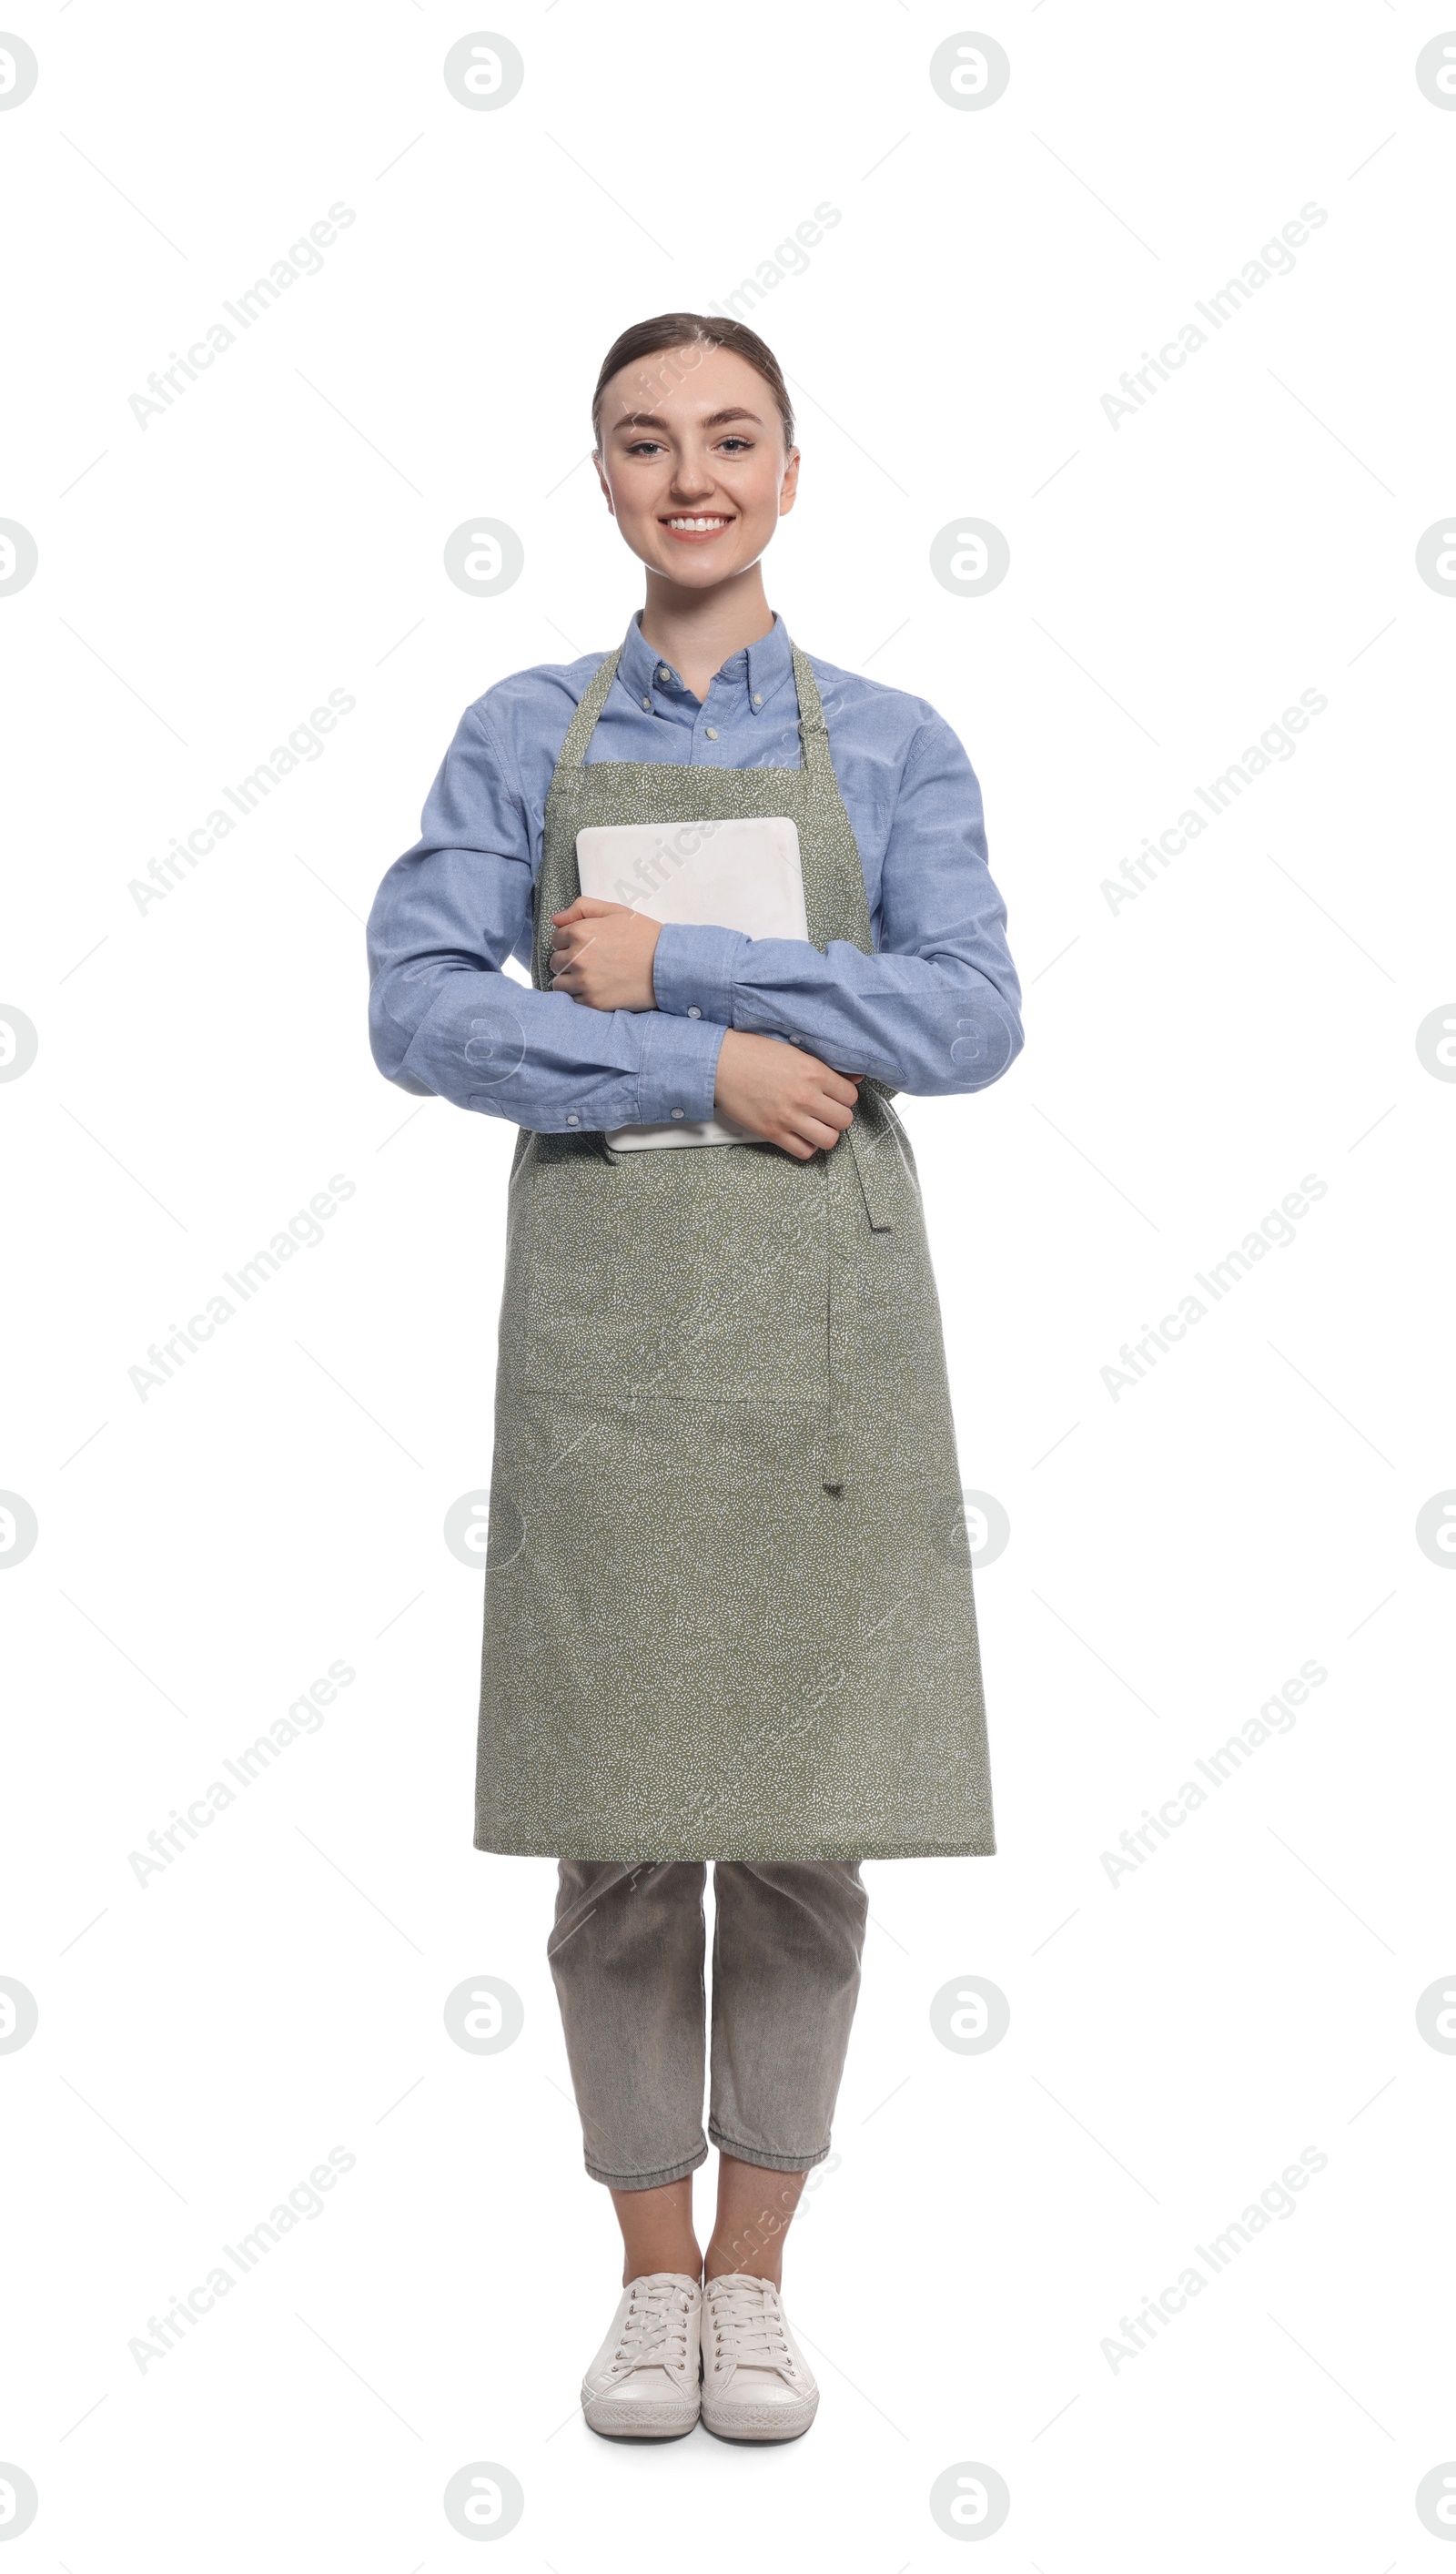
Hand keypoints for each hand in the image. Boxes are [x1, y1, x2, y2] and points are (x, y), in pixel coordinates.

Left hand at [548, 897, 660, 1010]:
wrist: (668, 965)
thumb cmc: (644, 936)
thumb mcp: (616, 911)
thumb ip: (582, 908)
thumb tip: (555, 919)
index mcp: (581, 932)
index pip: (556, 938)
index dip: (570, 940)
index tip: (586, 945)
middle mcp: (578, 957)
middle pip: (556, 961)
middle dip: (568, 960)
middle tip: (591, 961)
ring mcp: (585, 982)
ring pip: (560, 983)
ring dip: (571, 980)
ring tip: (592, 976)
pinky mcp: (593, 1002)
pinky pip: (573, 1000)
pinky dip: (581, 996)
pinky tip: (597, 988)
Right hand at [713, 1029, 858, 1159]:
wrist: (720, 1062)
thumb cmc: (751, 1053)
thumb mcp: (794, 1050)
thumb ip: (825, 1066)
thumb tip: (851, 1077)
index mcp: (813, 1072)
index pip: (850, 1096)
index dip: (845, 1097)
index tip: (836, 1097)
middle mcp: (805, 1097)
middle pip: (844, 1119)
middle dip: (838, 1116)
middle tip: (828, 1112)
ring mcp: (789, 1117)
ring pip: (829, 1140)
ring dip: (826, 1134)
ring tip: (817, 1126)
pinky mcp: (773, 1132)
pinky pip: (803, 1151)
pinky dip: (806, 1147)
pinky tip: (801, 1135)